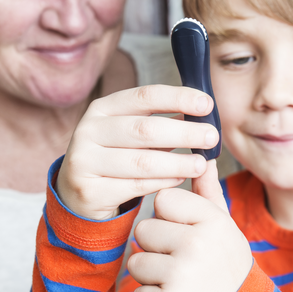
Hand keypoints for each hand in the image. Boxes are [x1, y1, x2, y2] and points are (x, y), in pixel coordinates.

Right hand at [55, 85, 219, 219]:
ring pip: (142, 161)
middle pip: (145, 129)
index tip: (207, 104)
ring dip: (178, 162)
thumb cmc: (116, 158)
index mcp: (102, 109)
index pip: (144, 96)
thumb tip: (201, 110)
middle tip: (212, 137)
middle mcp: (89, 131)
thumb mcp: (131, 134)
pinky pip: (136, 186)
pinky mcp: (90, 191)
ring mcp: (85, 161)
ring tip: (202, 164)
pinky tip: (181, 179)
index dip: (178, 98)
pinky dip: (163, 182)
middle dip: (184, 133)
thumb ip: (160, 121)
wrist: (80, 195)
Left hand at [127, 160, 252, 291]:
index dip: (169, 218)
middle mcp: (197, 244)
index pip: (163, 200)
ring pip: (136, 262)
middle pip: (144, 230)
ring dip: (152, 276)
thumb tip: (202, 158)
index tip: (187, 234)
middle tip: (184, 264)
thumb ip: (208, 193)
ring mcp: (181, 275)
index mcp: (212, 220)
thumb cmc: (225, 268)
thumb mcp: (224, 228)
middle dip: (157, 248)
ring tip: (180, 283)